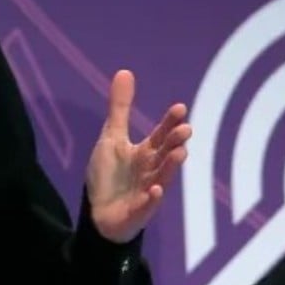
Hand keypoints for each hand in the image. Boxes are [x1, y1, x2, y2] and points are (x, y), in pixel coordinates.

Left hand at [86, 70, 190, 242]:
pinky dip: (151, 199)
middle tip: (185, 129)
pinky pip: (146, 206)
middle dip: (175, 142)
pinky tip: (155, 191)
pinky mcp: (138, 211)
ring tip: (180, 153)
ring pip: (162, 178)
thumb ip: (120, 108)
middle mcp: (151, 170)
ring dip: (170, 167)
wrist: (99, 213)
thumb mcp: (111, 138)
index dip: (169, 123)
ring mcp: (146, 192)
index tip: (180, 108)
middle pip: (165, 155)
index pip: (160, 135)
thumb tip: (125, 71)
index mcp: (145, 152)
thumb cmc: (110, 175)